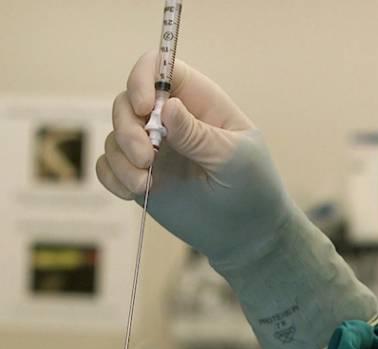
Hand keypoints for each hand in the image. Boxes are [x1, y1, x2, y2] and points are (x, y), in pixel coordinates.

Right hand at [97, 51, 295, 268]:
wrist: (247, 235)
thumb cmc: (253, 190)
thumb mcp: (234, 159)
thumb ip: (199, 134)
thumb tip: (167, 107)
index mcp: (200, 103)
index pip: (161, 68)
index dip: (144, 78)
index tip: (145, 108)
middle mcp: (172, 119)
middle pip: (127, 101)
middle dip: (127, 128)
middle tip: (147, 159)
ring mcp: (154, 147)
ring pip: (115, 134)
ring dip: (121, 158)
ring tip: (145, 185)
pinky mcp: (140, 175)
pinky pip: (107, 165)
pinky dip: (112, 177)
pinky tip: (135, 192)